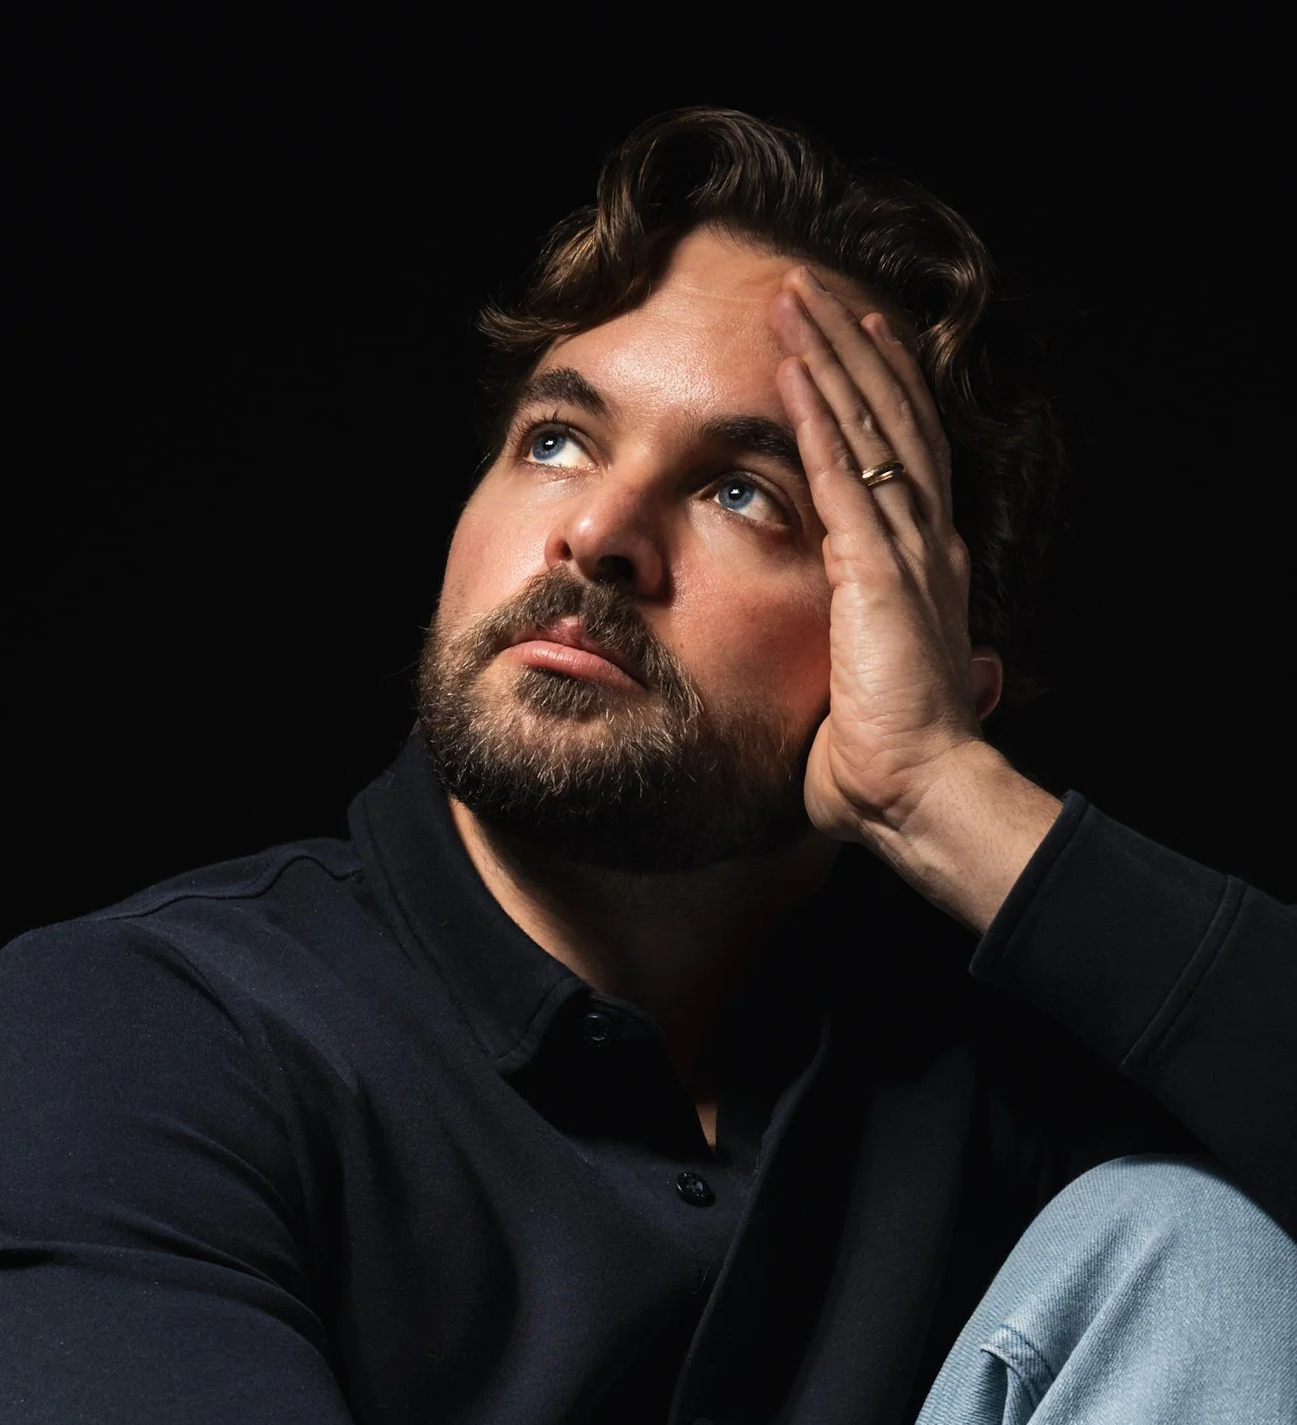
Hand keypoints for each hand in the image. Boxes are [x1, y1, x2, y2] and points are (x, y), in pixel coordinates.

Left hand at [771, 270, 1059, 927]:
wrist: (919, 799)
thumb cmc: (888, 771)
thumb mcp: (871, 702)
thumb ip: (885, 672)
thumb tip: (966, 678)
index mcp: (927, 574)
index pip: (905, 460)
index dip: (881, 396)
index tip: (854, 343)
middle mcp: (926, 548)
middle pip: (890, 420)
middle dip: (849, 350)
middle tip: (810, 291)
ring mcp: (907, 554)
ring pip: (869, 427)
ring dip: (830, 357)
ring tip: (793, 298)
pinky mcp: (878, 573)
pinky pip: (842, 474)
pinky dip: (818, 415)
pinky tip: (792, 365)